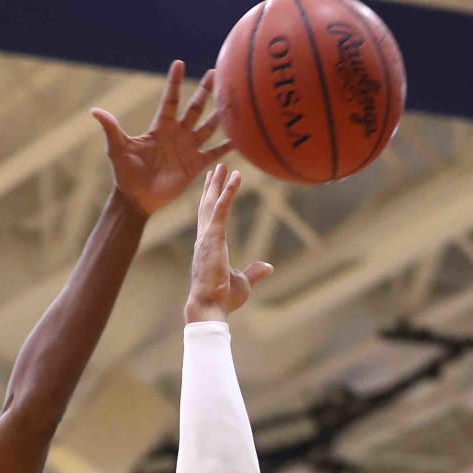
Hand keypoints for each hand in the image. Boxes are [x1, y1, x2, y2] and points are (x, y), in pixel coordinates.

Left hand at [92, 61, 230, 216]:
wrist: (137, 199)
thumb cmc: (125, 174)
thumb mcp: (117, 148)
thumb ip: (111, 129)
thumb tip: (95, 111)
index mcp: (161, 127)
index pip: (171, 99)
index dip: (175, 82)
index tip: (180, 62)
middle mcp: (177, 134)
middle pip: (195, 107)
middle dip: (205, 91)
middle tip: (217, 72)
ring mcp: (188, 149)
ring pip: (208, 127)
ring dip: (220, 115)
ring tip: (234, 100)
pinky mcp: (195, 166)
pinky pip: (214, 154)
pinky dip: (227, 146)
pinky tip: (241, 137)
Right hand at [184, 166, 272, 321]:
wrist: (209, 306)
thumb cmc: (222, 298)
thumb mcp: (243, 281)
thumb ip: (254, 271)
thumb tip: (268, 266)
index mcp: (208, 248)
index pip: (208, 220)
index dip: (210, 202)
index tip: (212, 187)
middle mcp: (203, 240)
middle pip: (206, 207)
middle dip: (210, 187)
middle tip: (214, 170)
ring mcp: (206, 237)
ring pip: (211, 203)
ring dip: (216, 184)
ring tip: (221, 167)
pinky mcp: (213, 237)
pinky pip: (221, 209)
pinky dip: (228, 192)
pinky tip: (234, 177)